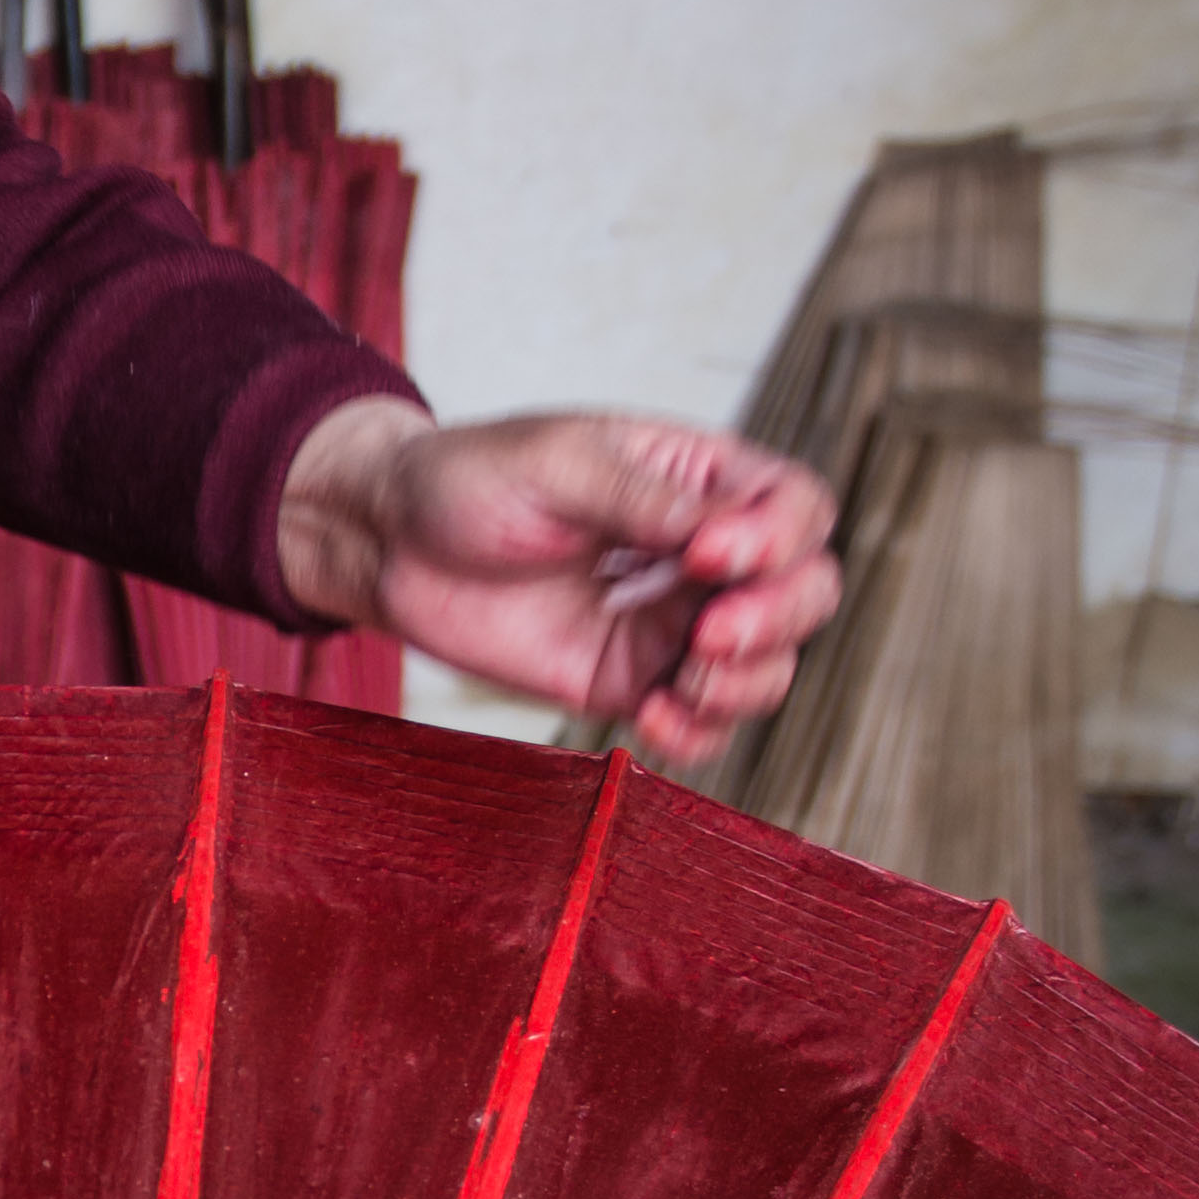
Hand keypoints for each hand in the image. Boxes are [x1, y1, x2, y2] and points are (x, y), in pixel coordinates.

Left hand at [273, 401, 837, 771]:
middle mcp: (701, 552)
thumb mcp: (560, 466)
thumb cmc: (471, 480)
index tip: (706, 555)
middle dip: (778, 621)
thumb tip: (727, 530)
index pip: (798, 507)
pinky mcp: (628, 678)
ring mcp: (668, 620)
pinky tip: (654, 718)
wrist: (391, 544)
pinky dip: (699, 732)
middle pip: (806, 592)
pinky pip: (699, 720)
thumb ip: (646, 502)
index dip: (780, 539)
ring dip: (746, 683)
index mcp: (699, 479)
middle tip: (709, 634)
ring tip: (681, 682)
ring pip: (765, 665)